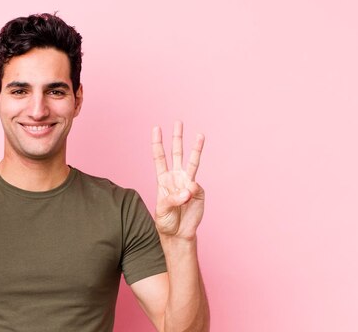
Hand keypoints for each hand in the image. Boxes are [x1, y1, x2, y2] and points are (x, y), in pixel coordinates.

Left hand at [151, 121, 204, 239]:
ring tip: (200, 135)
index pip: (159, 157)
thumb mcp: (163, 211)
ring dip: (196, 148)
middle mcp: (176, 177)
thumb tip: (189, 188)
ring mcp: (188, 183)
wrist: (179, 234)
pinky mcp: (199, 191)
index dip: (157, 143)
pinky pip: (196, 186)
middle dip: (177, 138)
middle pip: (176, 153)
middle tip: (178, 122)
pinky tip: (188, 199)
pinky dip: (192, 191)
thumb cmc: (166, 222)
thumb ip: (174, 199)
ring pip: (192, 161)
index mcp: (162, 179)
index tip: (156, 128)